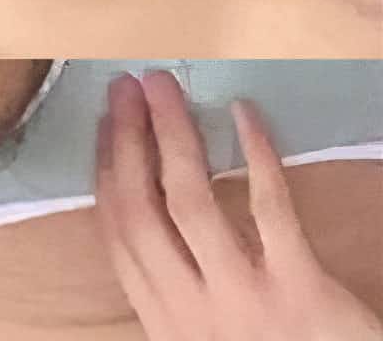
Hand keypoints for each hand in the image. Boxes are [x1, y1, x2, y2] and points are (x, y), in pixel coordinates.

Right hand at [95, 72, 382, 340]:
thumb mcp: (197, 329)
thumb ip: (173, 281)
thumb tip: (147, 211)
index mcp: (159, 313)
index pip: (119, 231)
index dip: (105, 170)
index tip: (103, 124)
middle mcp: (186, 303)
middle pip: (142, 209)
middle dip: (127, 140)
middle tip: (124, 87)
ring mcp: (241, 295)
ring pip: (190, 201)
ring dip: (171, 134)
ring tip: (162, 86)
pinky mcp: (298, 287)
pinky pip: (270, 208)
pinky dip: (256, 155)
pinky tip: (243, 112)